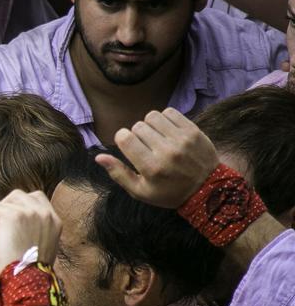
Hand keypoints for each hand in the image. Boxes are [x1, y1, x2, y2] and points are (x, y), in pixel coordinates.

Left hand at [0, 189, 59, 272]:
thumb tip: (19, 224)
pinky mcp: (13, 216)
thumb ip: (37, 230)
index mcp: (55, 221)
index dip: (20, 208)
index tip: (13, 226)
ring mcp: (30, 212)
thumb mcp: (43, 246)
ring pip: (5, 202)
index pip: (37, 199)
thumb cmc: (30, 271)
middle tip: (1, 230)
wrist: (25, 280)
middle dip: (6, 209)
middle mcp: (45, 213)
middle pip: (19, 196)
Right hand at [95, 108, 218, 208]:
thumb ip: (118, 173)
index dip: (122, 139)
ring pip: (152, 116)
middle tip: (144, 146)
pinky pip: (170, 112)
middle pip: (138, 126)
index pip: (125, 138)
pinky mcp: (193, 131)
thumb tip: (98, 157)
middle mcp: (166, 152)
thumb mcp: (140, 191)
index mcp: (151, 168)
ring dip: (149, 124)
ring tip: (155, 136)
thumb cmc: (168, 192)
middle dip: (136, 134)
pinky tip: (166, 131)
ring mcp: (181, 140)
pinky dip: (164, 119)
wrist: (207, 189)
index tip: (127, 146)